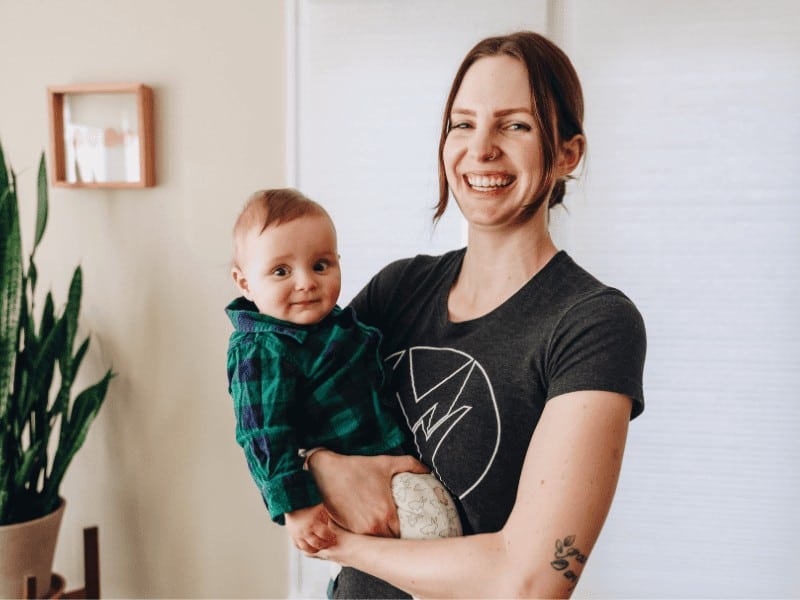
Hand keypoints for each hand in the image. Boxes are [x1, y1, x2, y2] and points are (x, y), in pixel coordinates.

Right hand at [284, 503, 336, 552]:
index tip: (334, 537)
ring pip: (306, 548)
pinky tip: (308, 546)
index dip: (331, 538)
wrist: (293, 500)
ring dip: (314, 549)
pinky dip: (303, 548)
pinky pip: (297, 545)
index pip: (325, 535)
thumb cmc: (309, 504)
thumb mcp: (320, 510)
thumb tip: (330, 530)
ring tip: (319, 547)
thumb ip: (325, 521)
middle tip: (328, 544)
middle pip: (317, 544)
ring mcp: (297, 534)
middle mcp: (305, 530)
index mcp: (313, 523)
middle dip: (324, 545)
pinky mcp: (291, 534)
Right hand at [308, 451, 428, 536]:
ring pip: (373, 543)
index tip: (409, 531)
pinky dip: (363, 537)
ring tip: (383, 534)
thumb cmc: (357, 467)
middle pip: (388, 542)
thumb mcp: (386, 462)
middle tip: (398, 534)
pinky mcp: (345, 530)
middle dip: (393, 539)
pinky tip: (367, 531)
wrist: (328, 470)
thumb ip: (410, 465)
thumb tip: (427, 470)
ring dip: (378, 540)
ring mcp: (357, 530)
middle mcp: (373, 526)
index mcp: (386, 513)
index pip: (402, 535)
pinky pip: (358, 539)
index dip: (406, 535)